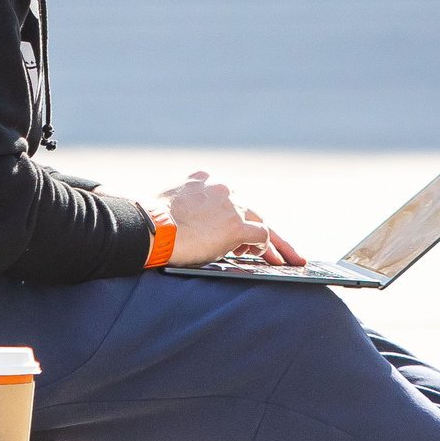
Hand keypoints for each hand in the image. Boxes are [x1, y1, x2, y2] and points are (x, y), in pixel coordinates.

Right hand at [145, 171, 305, 267]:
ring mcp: (231, 206)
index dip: (237, 215)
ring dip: (275, 244)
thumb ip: (186, 205)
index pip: (229, 199)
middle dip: (263, 230)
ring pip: (262, 223)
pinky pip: (261, 236)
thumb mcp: (169, 202)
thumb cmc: (150, 221)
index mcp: (204, 181)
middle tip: (281, 248)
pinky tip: (263, 258)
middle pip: (250, 210)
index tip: (241, 228)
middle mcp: (222, 189)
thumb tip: (185, 221)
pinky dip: (264, 248)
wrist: (151, 226)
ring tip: (288, 260)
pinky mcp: (236, 225)